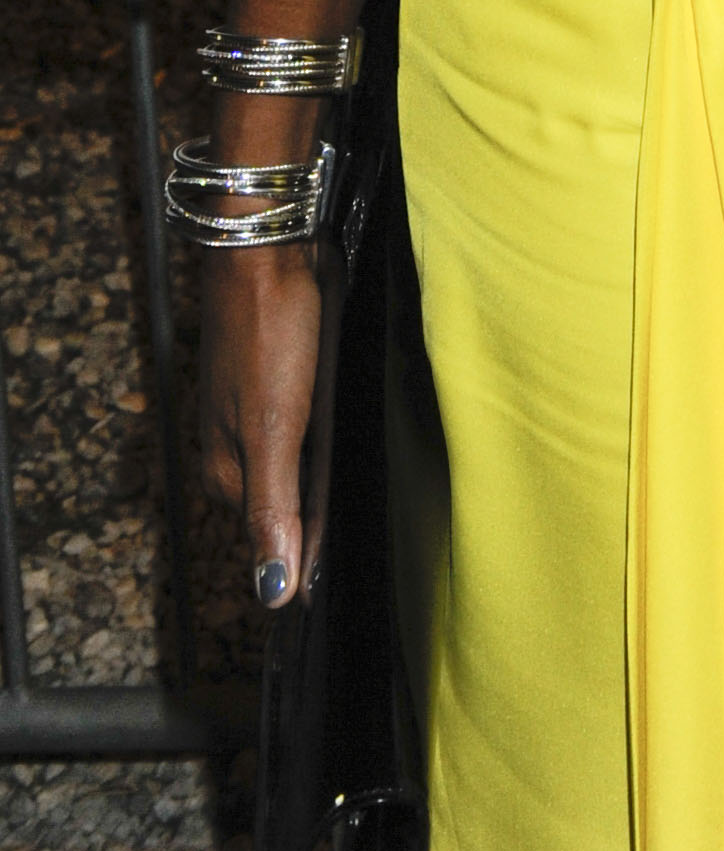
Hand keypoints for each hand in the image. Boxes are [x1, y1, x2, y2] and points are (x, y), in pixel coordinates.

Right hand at [198, 243, 325, 610]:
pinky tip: (353, 457)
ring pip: (297, 473)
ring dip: (324, 497)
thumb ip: (273, 510)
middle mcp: (238, 451)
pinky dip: (327, 455)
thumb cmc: (269, 334)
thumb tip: (270, 595)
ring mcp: (258, 415)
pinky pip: (308, 436)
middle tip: (359, 569)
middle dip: (314, 536)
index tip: (335, 601)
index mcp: (231, 472)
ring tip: (366, 525)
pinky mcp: (281, 382)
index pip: (271, 542)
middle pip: (283, 510)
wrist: (268, 249)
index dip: (306, 569)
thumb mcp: (275, 429)